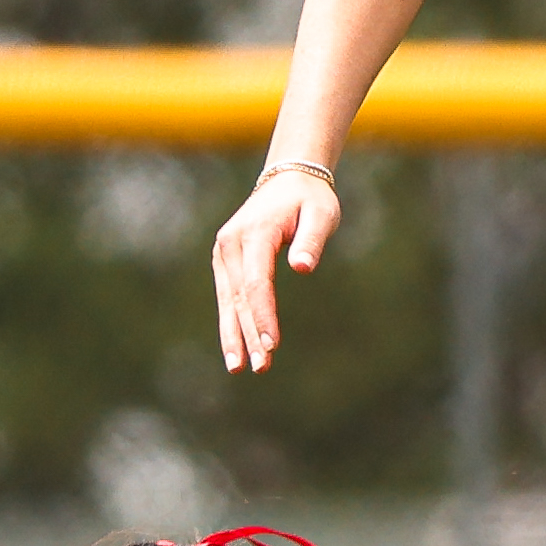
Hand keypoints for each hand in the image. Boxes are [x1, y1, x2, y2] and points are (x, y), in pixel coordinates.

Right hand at [211, 167, 342, 374]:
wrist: (288, 179)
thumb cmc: (310, 199)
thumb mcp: (321, 213)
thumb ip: (311, 239)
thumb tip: (302, 267)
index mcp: (255, 233)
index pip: (256, 283)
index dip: (263, 315)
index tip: (272, 343)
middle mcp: (231, 243)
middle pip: (239, 297)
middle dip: (249, 334)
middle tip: (261, 367)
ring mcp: (224, 251)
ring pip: (228, 300)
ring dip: (234, 335)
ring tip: (238, 367)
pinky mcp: (225, 260)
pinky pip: (226, 296)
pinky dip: (230, 322)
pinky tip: (234, 349)